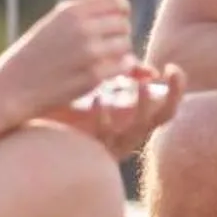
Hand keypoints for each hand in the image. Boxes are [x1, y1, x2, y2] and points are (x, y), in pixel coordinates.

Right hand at [0, 0, 138, 119]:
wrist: (11, 88)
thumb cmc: (34, 57)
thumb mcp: (54, 26)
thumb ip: (85, 17)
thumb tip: (125, 10)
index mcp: (71, 11)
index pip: (117, 1)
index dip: (122, 12)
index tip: (115, 24)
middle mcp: (81, 27)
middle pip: (124, 24)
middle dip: (120, 36)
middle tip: (107, 49)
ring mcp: (88, 51)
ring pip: (126, 46)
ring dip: (121, 55)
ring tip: (104, 62)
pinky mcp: (93, 75)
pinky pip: (124, 67)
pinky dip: (120, 70)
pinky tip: (106, 74)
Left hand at [48, 62, 184, 158]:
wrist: (41, 140)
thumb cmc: (71, 113)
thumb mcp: (101, 92)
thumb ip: (124, 78)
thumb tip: (150, 70)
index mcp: (135, 122)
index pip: (167, 108)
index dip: (176, 89)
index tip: (171, 67)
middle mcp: (131, 134)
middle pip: (164, 118)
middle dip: (173, 95)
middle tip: (170, 71)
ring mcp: (114, 143)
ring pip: (140, 127)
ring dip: (144, 104)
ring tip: (140, 83)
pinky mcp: (93, 150)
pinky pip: (105, 135)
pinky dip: (104, 116)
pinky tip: (97, 99)